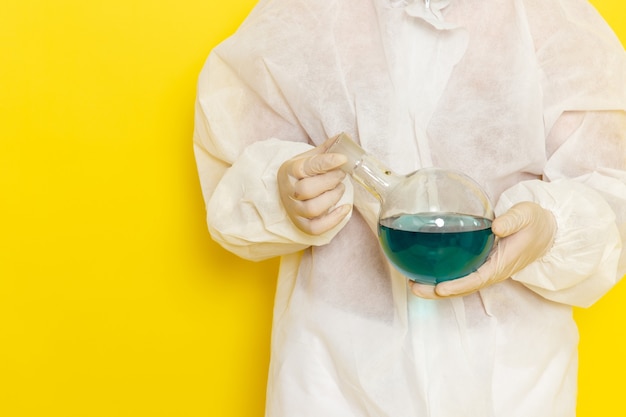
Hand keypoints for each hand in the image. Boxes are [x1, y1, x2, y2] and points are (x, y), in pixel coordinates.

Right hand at [277, 136, 351, 234]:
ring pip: (313, 208)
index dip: (326, 163)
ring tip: (340, 188)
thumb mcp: (307, 158)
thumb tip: (343, 137)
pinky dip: (333, 220)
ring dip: (332, 197)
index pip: (305, 167)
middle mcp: (289, 192)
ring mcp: (294, 210)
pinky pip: (316, 228)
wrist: (284, 191)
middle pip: (307, 189)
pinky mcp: (301, 224)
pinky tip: (345, 208)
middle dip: (330, 181)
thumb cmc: (300, 174)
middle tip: (341, 174)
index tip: (343, 159)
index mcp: (289, 171)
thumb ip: (325, 150)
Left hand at [410, 201, 556, 297]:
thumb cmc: (535, 224)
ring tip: (412, 282)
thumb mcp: (526, 216)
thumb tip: (495, 226)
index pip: (477, 280)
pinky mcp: (480, 263)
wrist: (545, 231)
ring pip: (458, 283)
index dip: (458, 286)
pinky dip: (442, 274)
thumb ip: (512, 220)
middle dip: (437, 291)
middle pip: (461, 287)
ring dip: (435, 286)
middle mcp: (491, 272)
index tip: (440, 289)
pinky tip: (424, 267)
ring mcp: (485, 269)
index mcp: (501, 265)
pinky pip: (459, 273)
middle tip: (414, 287)